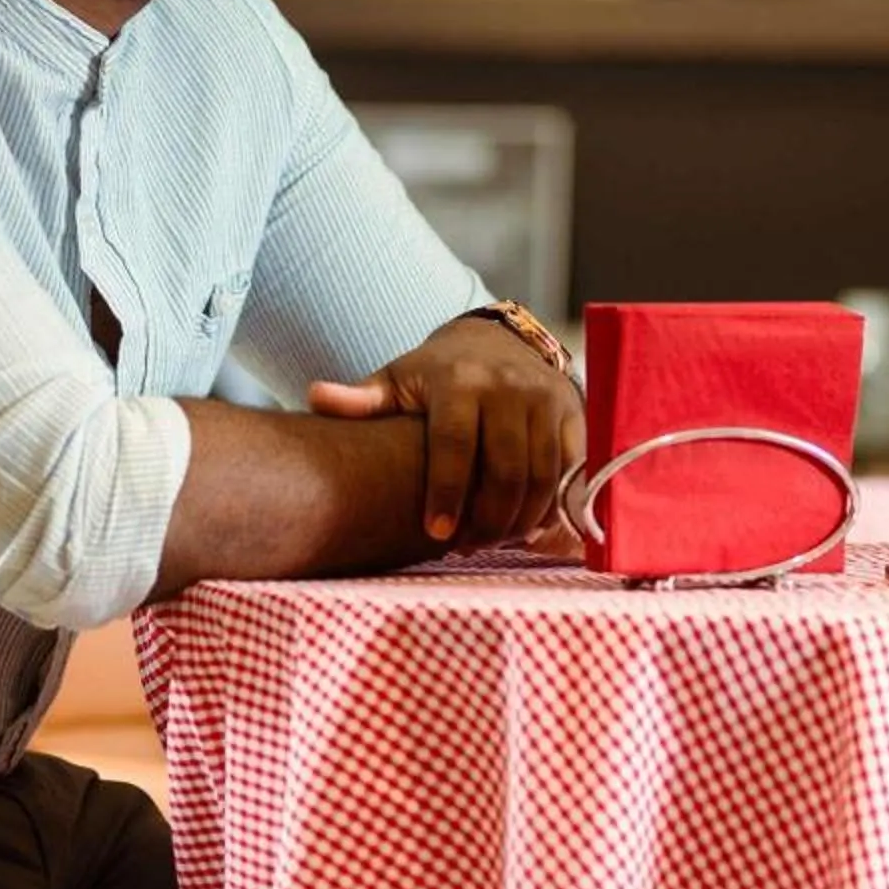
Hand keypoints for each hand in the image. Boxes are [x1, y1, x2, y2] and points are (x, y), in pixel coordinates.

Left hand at [309, 317, 584, 549]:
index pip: (455, 443)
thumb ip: (361, 398)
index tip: (435, 534)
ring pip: (542, 474)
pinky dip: (554, 505)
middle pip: (506, 467)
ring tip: (493, 542)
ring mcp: (545, 399)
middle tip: (466, 548)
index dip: (446, 492)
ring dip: (520, 519)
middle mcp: (508, 387)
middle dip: (488, 518)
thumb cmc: (437, 374)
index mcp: (460, 380)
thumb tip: (315, 396)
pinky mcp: (573, 412)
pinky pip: (571, 469)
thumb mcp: (398, 378)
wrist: (499, 340)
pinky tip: (529, 527)